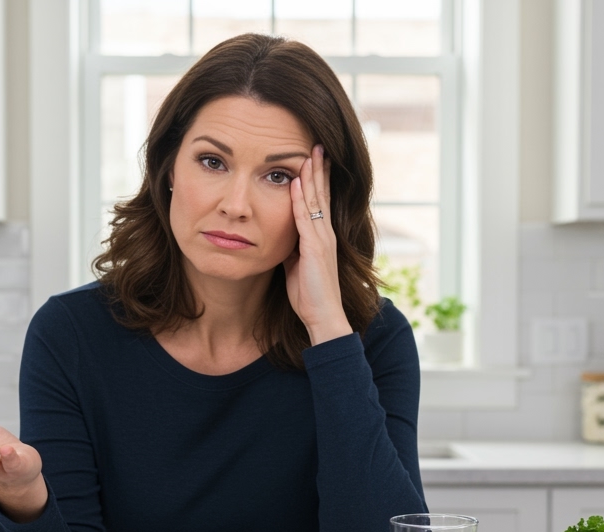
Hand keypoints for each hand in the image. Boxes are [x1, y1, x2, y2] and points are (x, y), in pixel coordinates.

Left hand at [285, 144, 351, 344]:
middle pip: (321, 194)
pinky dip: (300, 199)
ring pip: (315, 201)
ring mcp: (322, 239)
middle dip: (318, 169)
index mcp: (320, 236)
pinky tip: (296, 183)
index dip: (317, 179)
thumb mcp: (296, 265)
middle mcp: (325, 233)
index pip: (319, 201)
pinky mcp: (315, 248)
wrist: (322, 315)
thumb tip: (278, 236)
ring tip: (310, 153)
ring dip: (311, 176)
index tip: (313, 159)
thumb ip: (291, 248)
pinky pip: (306, 218)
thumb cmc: (309, 295)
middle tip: (317, 145)